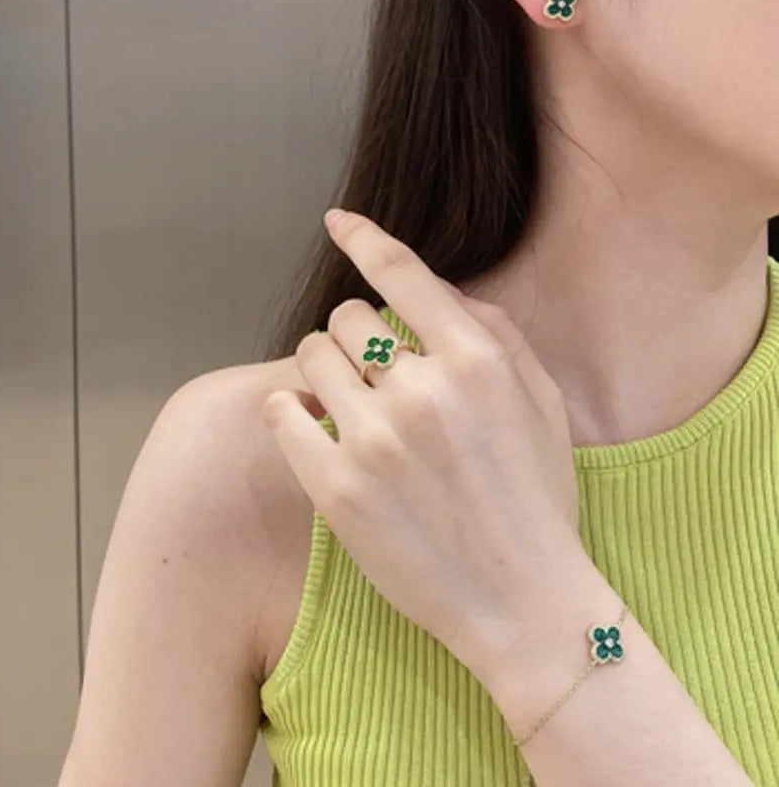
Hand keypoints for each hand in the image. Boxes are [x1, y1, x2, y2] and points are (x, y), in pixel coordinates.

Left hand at [261, 208, 584, 683]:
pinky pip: (282, 411)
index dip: (364, 238)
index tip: (338, 222)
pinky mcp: (335, 486)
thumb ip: (494, 334)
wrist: (522, 602)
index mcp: (475, 361)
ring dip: (324, 370)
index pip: (403, 275)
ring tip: (346, 403)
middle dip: (356, 338)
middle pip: (347, 318)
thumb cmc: (537, 499)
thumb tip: (439, 291)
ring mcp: (373, 439)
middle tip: (372, 376)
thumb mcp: (540, 403)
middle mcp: (421, 390)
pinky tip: (312, 423)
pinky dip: (290, 408)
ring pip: (311, 356)